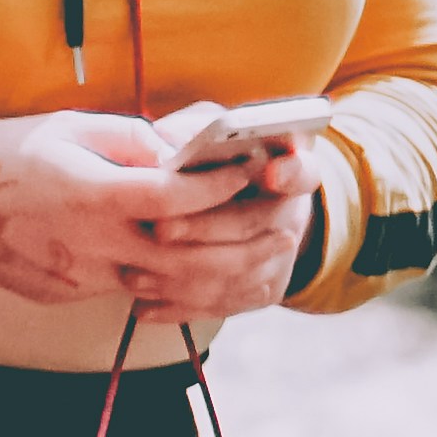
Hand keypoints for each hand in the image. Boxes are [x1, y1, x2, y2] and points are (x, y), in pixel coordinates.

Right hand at [0, 111, 241, 307]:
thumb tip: (184, 148)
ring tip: (242, 244)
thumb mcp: (67, 128)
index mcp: (92, 194)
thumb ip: (132, 139)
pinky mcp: (65, 294)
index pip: (178, 198)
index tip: (249, 169)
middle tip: (272, 223)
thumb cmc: (0, 156)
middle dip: (237, 241)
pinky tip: (178, 254)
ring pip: (161, 283)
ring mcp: (76, 276)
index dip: (222, 185)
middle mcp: (88, 243)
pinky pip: (125, 287)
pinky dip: (160, 275)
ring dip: (207, 267)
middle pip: (184, 257)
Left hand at [116, 133, 335, 326]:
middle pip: (256, 223)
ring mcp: (282, 255)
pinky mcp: (265, 288)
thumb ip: (195, 128)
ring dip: (182, 275)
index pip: (302, 169)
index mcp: (291, 164)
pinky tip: (145, 305)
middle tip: (160, 229)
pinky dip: (182, 308)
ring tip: (134, 273)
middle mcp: (294, 212)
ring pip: (235, 272)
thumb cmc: (218, 160)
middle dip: (206, 227)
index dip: (289, 172)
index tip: (272, 171)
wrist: (250, 203)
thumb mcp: (213, 131)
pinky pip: (226, 304)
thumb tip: (166, 138)